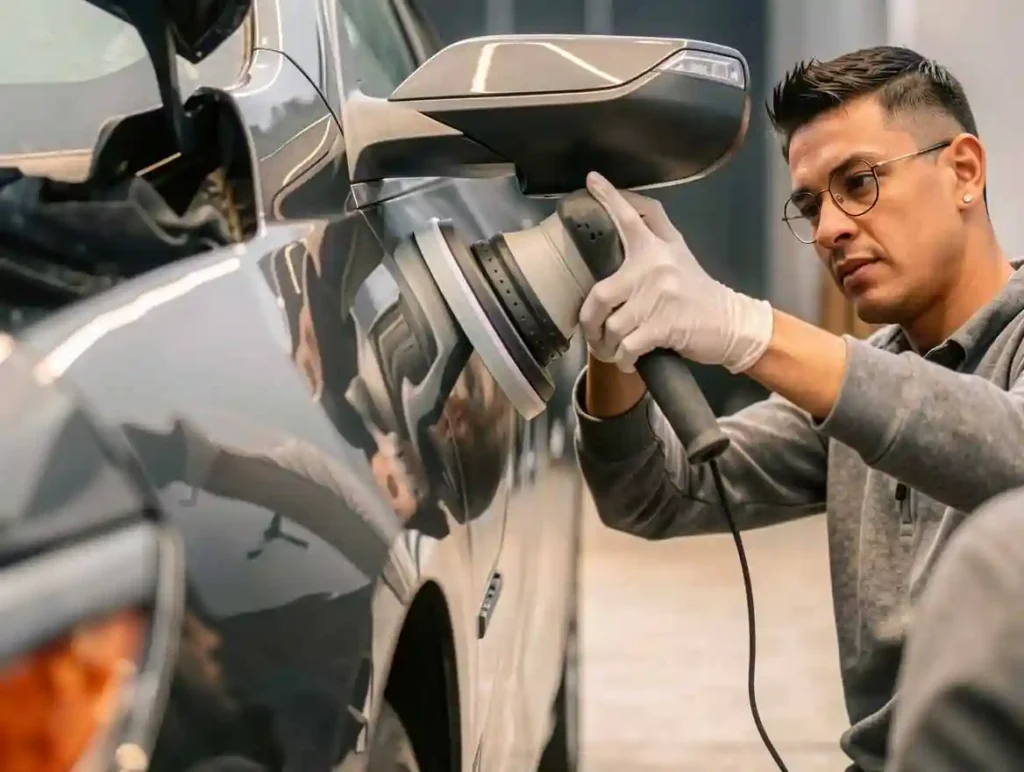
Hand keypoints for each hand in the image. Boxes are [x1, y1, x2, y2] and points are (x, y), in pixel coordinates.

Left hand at [579, 171, 773, 374]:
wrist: (731, 323)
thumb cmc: (697, 292)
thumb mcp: (679, 255)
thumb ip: (655, 234)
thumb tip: (626, 208)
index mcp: (657, 247)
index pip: (629, 217)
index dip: (608, 197)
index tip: (590, 179)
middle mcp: (655, 267)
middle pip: (600, 295)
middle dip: (589, 322)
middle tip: (592, 332)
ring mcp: (659, 298)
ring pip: (612, 326)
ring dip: (607, 345)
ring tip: (612, 349)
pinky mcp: (664, 326)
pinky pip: (628, 346)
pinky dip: (622, 358)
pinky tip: (626, 359)